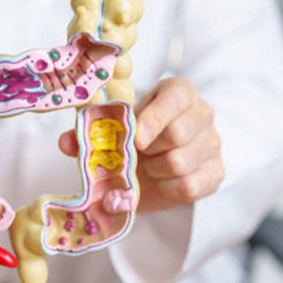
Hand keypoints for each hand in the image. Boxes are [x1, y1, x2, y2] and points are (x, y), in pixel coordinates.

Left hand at [58, 77, 223, 211]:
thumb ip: (92, 132)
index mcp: (179, 93)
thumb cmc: (141, 138)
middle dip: (149, 150)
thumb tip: (65, 142)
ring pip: (180, 163)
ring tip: (150, 167)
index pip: (176, 98)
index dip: (154, 119)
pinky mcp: (216, 173)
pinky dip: (168, 189)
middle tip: (137, 154)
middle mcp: (203, 113)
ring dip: (155, 171)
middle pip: (177, 134)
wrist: (166, 164)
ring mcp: (213, 144)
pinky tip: (162, 181)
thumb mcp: (119, 128)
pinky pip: (189, 186)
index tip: (136, 139)